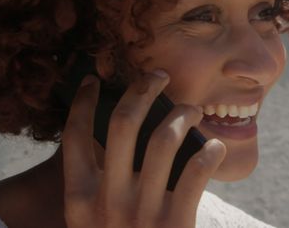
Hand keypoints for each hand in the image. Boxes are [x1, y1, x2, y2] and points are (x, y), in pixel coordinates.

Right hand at [61, 71, 225, 227]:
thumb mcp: (93, 220)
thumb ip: (99, 182)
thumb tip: (124, 128)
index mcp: (79, 198)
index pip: (74, 134)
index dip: (83, 100)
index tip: (96, 79)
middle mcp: (106, 200)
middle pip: (122, 123)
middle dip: (141, 89)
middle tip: (158, 75)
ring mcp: (142, 211)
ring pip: (163, 138)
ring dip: (181, 114)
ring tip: (192, 109)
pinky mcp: (176, 222)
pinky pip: (197, 170)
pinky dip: (210, 151)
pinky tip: (214, 146)